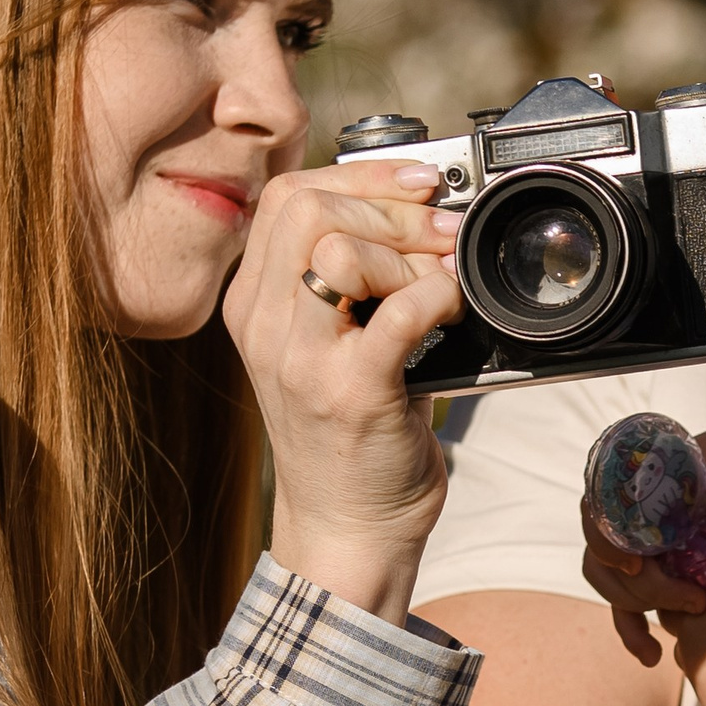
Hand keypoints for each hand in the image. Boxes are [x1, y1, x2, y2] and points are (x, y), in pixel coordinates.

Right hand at [226, 162, 464, 623]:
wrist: (345, 529)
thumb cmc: (348, 437)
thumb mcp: (321, 348)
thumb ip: (342, 284)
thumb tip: (413, 208)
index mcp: (254, 306)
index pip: (288, 197)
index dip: (360, 176)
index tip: (416, 186)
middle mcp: (265, 328)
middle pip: (310, 208)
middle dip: (390, 204)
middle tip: (439, 231)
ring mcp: (301, 362)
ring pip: (340, 249)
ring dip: (409, 251)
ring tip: (439, 278)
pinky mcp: (351, 394)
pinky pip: (398, 310)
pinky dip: (437, 294)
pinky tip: (451, 309)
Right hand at [577, 408, 705, 663]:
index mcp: (636, 485)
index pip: (600, 514)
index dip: (609, 544)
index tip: (637, 567)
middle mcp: (624, 517)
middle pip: (604, 560)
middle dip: (642, 590)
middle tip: (696, 602)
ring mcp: (632, 547)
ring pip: (612, 587)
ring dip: (633, 616)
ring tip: (672, 638)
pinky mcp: (647, 573)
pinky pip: (626, 605)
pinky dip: (634, 632)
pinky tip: (652, 658)